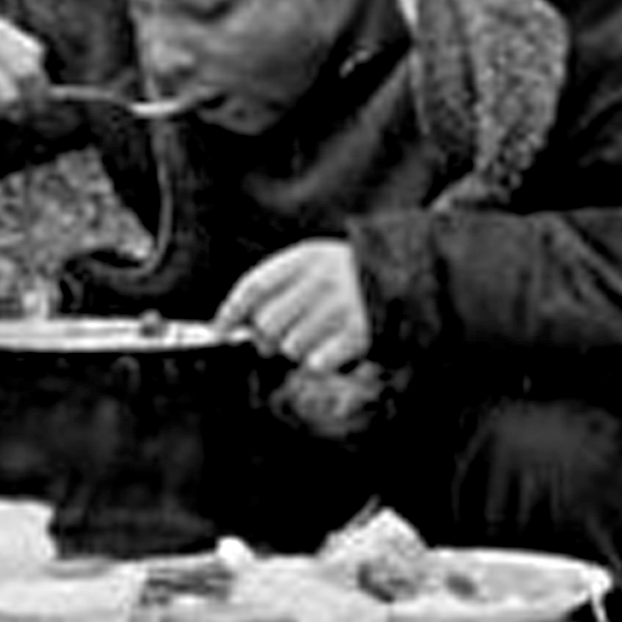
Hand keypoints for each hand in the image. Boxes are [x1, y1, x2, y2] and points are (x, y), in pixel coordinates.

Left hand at [216, 237, 370, 375]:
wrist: (402, 280)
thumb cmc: (347, 276)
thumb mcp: (314, 263)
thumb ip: (278, 287)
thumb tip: (242, 325)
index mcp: (306, 258)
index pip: (255, 286)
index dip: (232, 311)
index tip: (219, 331)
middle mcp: (321, 280)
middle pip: (268, 323)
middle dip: (266, 337)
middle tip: (279, 337)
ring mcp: (340, 308)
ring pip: (290, 347)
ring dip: (296, 349)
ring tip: (316, 336)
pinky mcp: (357, 335)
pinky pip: (315, 363)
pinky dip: (318, 362)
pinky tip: (332, 347)